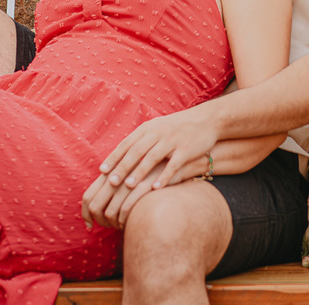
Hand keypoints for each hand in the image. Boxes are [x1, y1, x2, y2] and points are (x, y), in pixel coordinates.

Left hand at [81, 161, 166, 229]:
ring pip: (113, 212)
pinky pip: (131, 208)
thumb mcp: (126, 176)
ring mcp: (130, 183)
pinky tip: (134, 221)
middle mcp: (117, 176)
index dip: (86, 214)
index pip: (87, 197)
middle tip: (111, 226)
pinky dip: (129, 219)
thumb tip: (93, 209)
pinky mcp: (148, 185)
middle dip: (101, 222)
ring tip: (124, 225)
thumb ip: (110, 187)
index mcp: (110, 173)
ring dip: (116, 223)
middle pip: (96, 207)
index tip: (90, 226)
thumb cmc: (148, 172)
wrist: (175, 159)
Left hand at [95, 109, 218, 194]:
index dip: (114, 157)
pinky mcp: (186, 149)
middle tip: (111, 182)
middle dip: (122, 167)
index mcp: (148, 128)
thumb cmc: (176, 129)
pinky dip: (164, 176)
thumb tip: (118, 156)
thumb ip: (139, 141)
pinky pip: (173, 164)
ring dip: (139, 172)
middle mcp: (158, 132)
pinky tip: (156, 188)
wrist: (205, 120)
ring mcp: (172, 140)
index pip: (127, 143)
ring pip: (152, 158)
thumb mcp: (156, 129)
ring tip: (128, 186)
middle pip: (136, 151)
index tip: (102, 171)